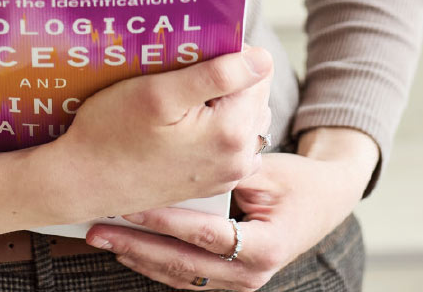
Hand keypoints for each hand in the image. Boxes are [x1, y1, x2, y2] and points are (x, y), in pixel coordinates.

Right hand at [49, 46, 272, 223]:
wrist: (83, 181)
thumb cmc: (113, 133)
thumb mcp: (161, 92)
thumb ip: (219, 75)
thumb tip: (263, 58)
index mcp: (232, 133)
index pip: (257, 73)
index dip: (228, 55)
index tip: (192, 56)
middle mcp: (238, 159)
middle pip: (253, 97)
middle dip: (227, 80)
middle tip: (181, 77)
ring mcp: (225, 173)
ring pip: (244, 118)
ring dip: (222, 102)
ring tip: (180, 99)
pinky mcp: (211, 181)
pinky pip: (230, 141)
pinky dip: (215, 126)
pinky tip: (182, 122)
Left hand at [84, 138, 375, 289]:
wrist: (324, 202)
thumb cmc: (297, 181)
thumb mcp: (268, 171)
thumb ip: (230, 166)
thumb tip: (189, 144)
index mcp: (263, 248)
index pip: (204, 235)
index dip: (165, 220)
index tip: (129, 204)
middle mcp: (249, 275)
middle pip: (183, 264)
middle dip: (137, 246)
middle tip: (98, 229)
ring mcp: (237, 282)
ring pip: (179, 275)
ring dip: (139, 256)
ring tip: (102, 237)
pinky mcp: (226, 279)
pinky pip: (185, 275)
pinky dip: (154, 262)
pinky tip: (127, 248)